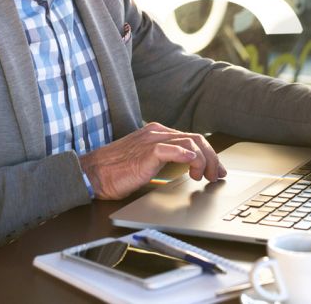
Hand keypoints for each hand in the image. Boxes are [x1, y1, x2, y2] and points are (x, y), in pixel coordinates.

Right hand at [78, 122, 225, 199]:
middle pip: (196, 138)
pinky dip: (189, 157)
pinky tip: (194, 169)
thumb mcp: (145, 164)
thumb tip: (186, 172)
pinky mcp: (148, 151)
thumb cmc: (114, 172)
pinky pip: (175, 149)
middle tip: (218, 175)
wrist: (92, 174)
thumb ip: (164, 162)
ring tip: (205, 177)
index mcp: (157, 134)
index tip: (216, 170)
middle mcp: (157, 133)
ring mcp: (152, 140)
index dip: (208, 154)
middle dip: (213, 158)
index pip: (191, 138)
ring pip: (191, 143)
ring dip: (205, 161)